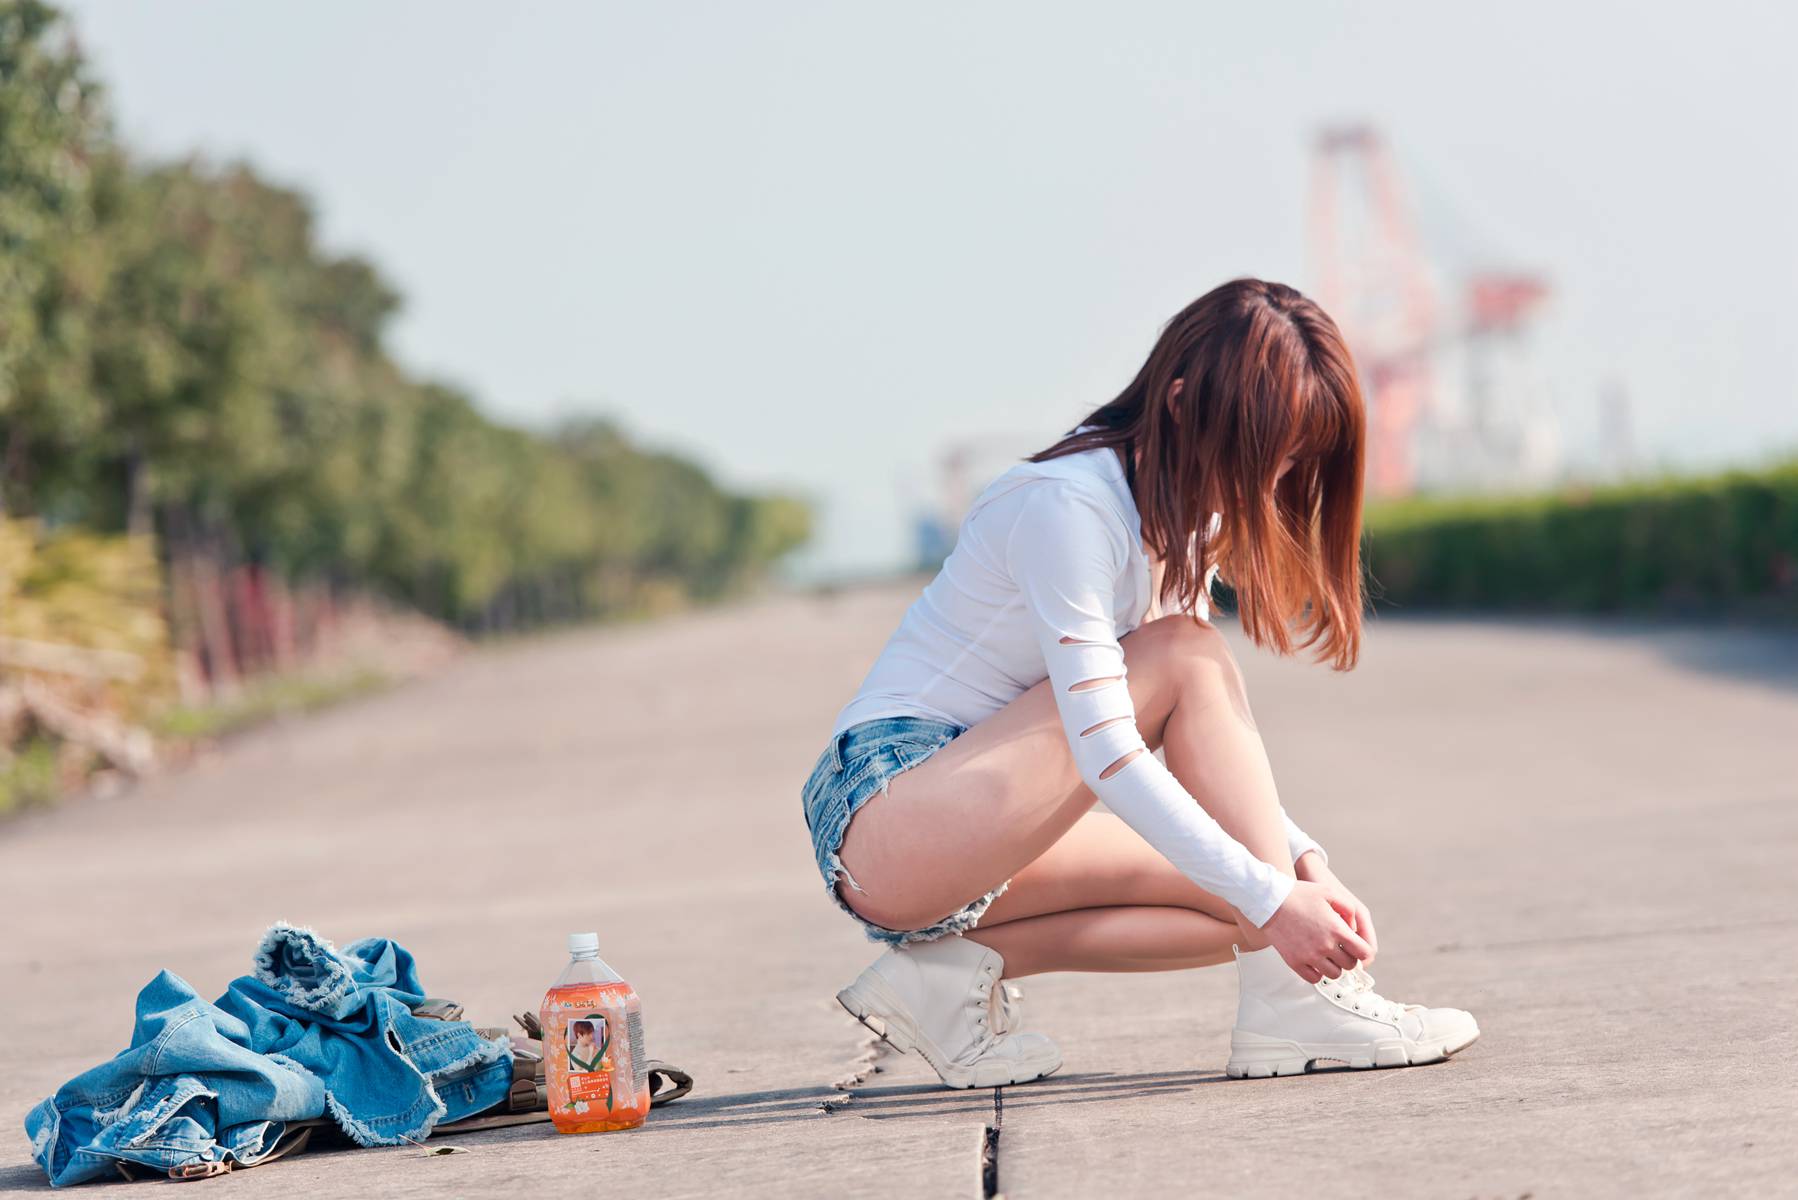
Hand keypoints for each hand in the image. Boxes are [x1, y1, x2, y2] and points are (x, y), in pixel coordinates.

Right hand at [1259, 878, 1373, 983]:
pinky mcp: (1295, 962)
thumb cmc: (1299, 894)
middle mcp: (1325, 946)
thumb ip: (1349, 909)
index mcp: (1337, 930)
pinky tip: (1315, 961)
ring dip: (1334, 966)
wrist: (1270, 900)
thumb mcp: (1330, 892)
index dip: (1363, 951)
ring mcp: (1309, 956)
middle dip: (1348, 957)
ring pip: (1334, 974)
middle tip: (1340, 949)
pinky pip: (1314, 978)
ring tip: (1327, 955)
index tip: (1356, 948)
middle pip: (1350, 965)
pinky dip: (1318, 973)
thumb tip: (1354, 928)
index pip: (1364, 953)